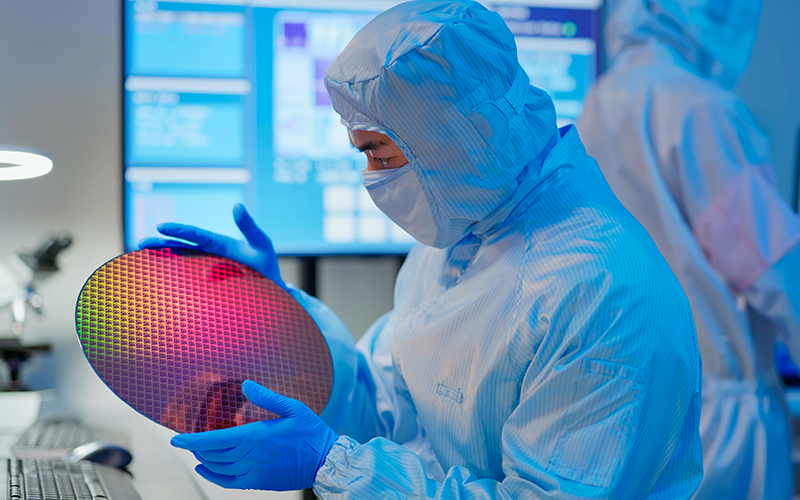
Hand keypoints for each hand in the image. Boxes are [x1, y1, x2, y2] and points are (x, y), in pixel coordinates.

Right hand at [138, 204, 286, 290]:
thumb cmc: (267, 265)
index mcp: (221, 244)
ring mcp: (207, 269)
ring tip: (140, 256)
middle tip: (141, 243)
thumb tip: (236, 205)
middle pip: (182, 247)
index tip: (161, 226)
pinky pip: (186, 281)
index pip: (198, 236)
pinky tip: (156, 281)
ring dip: (161, 259)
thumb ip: (249, 226)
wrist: (272, 289)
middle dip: (161, 244)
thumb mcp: (261, 244)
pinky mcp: (207, 285)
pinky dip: (171, 279)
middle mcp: (210, 255)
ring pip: (180, 262)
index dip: (181, 230)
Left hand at [170, 380, 338, 490]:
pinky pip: (229, 482)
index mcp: (257, 436)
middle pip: (213, 455)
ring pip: (219, 468)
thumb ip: (267, 397)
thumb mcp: (293, 408)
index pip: (215, 440)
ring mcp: (254, 471)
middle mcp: (252, 456)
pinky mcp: (259, 481)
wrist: (326, 460)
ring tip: (197, 451)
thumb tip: (246, 385)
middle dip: (196, 448)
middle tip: (187, 440)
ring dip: (204, 459)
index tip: (176, 438)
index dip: (193, 440)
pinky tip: (205, 470)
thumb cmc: (312, 433)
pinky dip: (213, 477)